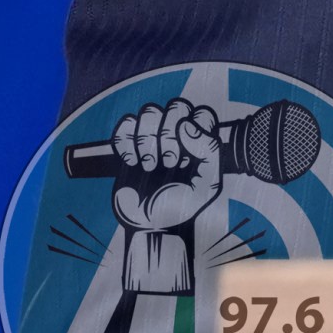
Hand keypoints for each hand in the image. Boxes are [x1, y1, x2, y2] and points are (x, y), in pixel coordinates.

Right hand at [110, 99, 222, 294]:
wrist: (150, 226)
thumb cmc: (182, 205)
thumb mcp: (208, 184)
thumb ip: (209, 151)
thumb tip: (186, 124)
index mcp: (200, 139)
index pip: (201, 112)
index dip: (194, 130)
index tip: (186, 158)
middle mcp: (178, 133)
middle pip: (175, 106)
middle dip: (169, 135)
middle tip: (168, 164)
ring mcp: (152, 138)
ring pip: (148, 111)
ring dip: (147, 139)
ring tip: (149, 166)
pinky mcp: (128, 147)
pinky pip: (124, 124)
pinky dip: (126, 141)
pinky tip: (131, 162)